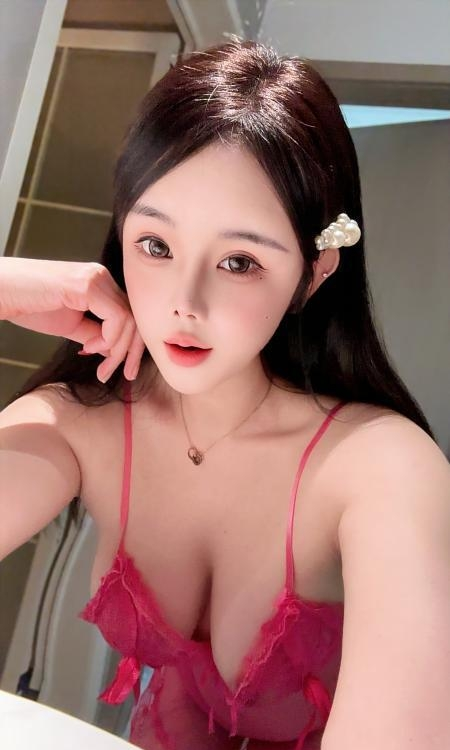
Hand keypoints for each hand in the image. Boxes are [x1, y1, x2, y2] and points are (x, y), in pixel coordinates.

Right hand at [0, 257, 144, 381]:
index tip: (125, 370)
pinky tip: (89, 348)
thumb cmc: (28, 305)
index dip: (132, 346)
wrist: (1, 292)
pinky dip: (109, 339)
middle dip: (132, 351)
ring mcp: (96, 278)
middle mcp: (101, 277)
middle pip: (135, 317)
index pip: (130, 315)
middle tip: (126, 374)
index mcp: (99, 284)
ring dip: (119, 350)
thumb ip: (94, 334)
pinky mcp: (87, 285)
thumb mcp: (70, 325)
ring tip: (101, 366)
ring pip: (129, 319)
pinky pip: (116, 317)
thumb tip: (115, 350)